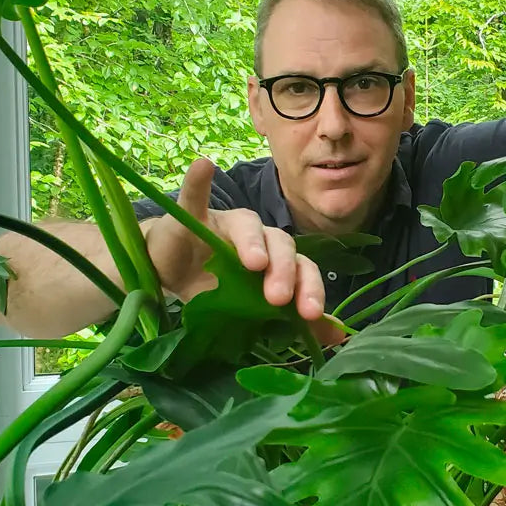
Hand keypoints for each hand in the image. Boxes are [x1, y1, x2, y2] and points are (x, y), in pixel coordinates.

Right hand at [144, 159, 326, 323]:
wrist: (168, 272)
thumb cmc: (215, 288)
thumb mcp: (251, 311)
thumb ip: (292, 321)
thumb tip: (338, 338)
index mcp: (276, 259)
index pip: (301, 267)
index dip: (310, 288)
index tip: (310, 313)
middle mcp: (258, 237)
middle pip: (281, 244)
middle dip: (284, 270)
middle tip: (279, 298)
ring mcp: (225, 224)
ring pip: (248, 225)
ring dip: (253, 241)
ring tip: (255, 261)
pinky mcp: (190, 216)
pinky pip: (194, 196)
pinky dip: (198, 181)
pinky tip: (204, 167)